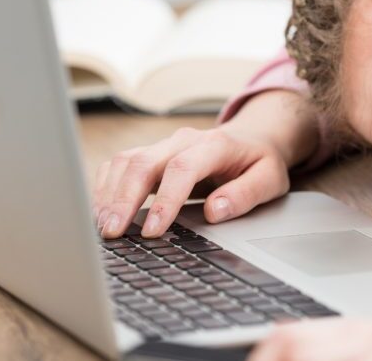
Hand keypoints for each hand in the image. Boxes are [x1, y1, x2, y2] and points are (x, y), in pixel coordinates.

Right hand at [92, 125, 290, 237]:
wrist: (251, 138)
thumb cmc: (259, 161)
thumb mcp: (270, 179)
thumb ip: (246, 194)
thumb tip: (215, 211)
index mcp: (215, 145)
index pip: (182, 168)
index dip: (165, 200)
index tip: (154, 231)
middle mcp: (183, 141)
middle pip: (143, 162)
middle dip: (124, 199)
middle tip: (113, 233)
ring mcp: (163, 145)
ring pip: (125, 161)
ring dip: (110, 195)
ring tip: (104, 228)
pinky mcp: (150, 154)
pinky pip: (119, 165)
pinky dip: (105, 187)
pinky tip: (101, 212)